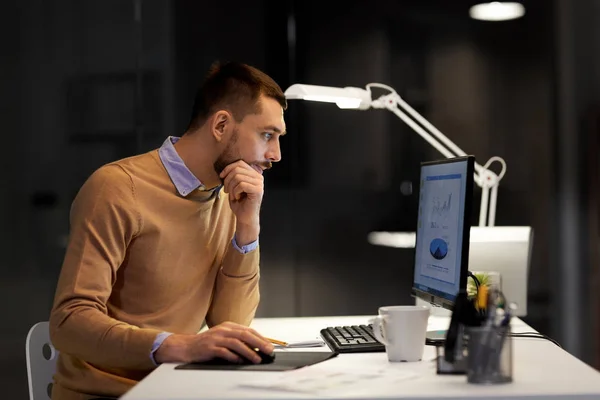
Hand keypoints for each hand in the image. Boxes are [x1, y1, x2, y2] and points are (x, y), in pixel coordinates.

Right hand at [154, 321, 273, 363]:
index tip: (270, 345)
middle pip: (245, 335)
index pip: (249, 330)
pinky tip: (240, 361)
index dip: (261, 338)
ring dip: (249, 351)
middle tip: (268, 350)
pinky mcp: (210, 347)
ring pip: (236, 343)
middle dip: (259, 343)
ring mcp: (216, 338)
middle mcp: (223, 330)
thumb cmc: (208, 343)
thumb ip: (238, 340)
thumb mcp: (224, 337)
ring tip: (257, 359)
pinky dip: (233, 356)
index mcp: (228, 326)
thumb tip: (257, 348)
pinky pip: (224, 352)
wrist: (187, 346)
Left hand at [219, 161, 263, 241]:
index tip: (221, 176)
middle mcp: (258, 177)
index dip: (228, 168)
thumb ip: (233, 175)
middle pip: (237, 169)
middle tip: (226, 190)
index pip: (240, 163)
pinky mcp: (258, 190)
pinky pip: (241, 185)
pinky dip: (235, 192)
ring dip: (231, 187)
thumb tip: (225, 169)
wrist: (245, 217)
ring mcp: (259, 183)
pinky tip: (237, 198)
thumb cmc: (239, 203)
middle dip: (228, 180)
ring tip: (233, 195)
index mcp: (254, 174)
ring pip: (238, 177)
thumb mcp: (234, 186)